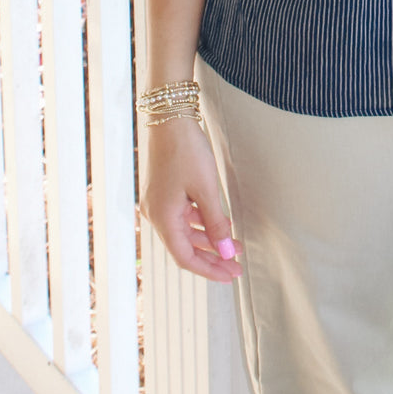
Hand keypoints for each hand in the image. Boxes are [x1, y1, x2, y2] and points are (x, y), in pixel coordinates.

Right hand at [139, 117, 242, 282]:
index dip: (208, 269)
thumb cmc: (186, 150)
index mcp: (162, 218)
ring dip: (208, 239)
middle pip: (185, 247)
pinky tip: (220, 221)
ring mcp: (158, 203)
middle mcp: (155, 215)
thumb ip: (216, 223)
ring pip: (184, 232)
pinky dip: (200, 222)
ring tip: (233, 243)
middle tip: (236, 266)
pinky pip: (182, 216)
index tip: (230, 275)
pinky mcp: (163, 192)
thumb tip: (225, 252)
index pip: (185, 258)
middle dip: (211, 257)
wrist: (170, 118)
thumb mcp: (206, 188)